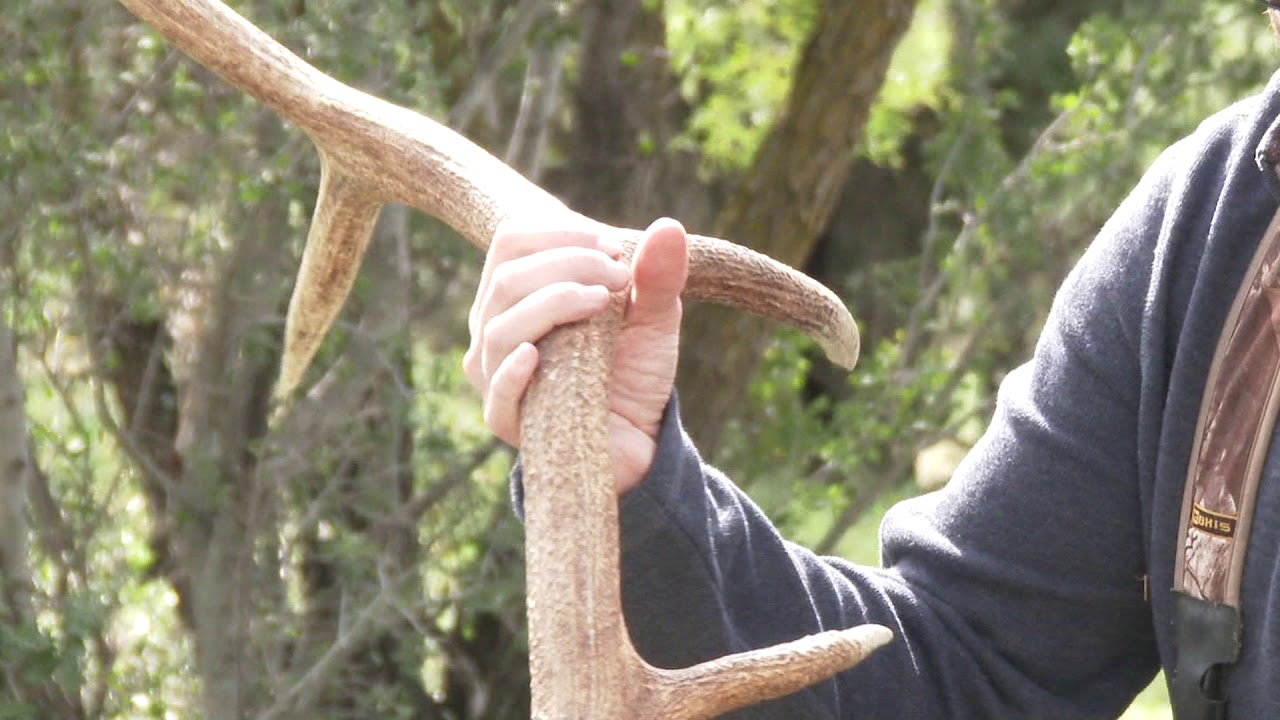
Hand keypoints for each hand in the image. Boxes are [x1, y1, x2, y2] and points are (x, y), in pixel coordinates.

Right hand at [464, 217, 688, 493]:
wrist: (639, 439)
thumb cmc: (633, 371)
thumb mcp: (652, 319)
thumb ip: (657, 275)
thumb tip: (670, 227)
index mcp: (518, 292)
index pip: (512, 241)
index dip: (560, 233)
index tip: (613, 247)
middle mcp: (495, 326)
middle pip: (508, 277)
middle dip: (568, 264)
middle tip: (619, 276)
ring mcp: (494, 373)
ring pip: (500, 327)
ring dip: (552, 303)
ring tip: (601, 302)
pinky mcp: (505, 418)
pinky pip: (496, 390)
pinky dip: (513, 369)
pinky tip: (537, 355)